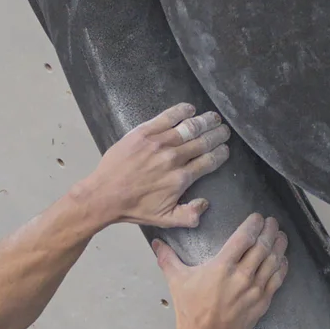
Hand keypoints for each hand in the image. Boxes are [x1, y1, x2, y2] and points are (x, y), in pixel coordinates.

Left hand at [81, 103, 230, 229]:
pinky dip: (181, 111)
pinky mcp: (144, 132)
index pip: (208, 161)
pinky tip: (190, 109)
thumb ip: (190, 215)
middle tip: (224, 130)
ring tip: (213, 118)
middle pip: (202, 142)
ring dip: (205, 121)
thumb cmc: (134, 208)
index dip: (220, 153)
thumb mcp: (165, 220)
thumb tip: (206, 204)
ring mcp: (158, 143)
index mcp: (181, 178)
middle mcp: (173, 158)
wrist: (104, 195)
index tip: (225, 149)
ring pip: (189, 128)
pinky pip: (167, 117)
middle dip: (217, 135)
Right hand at [152, 214, 289, 328]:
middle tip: (272, 222)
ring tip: (281, 235)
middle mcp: (241, 276)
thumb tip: (157, 242)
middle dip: (269, 231)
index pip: (243, 238)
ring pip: (272, 262)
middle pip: (262, 246)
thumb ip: (168, 258)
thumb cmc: (190, 311)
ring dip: (278, 246)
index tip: (258, 217)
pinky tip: (282, 260)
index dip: (253, 224)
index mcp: (222, 267)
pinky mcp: (261, 303)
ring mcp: (254, 290)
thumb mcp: (177, 281)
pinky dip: (281, 267)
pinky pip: (276, 280)